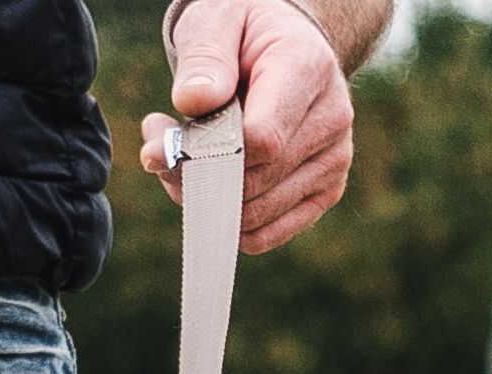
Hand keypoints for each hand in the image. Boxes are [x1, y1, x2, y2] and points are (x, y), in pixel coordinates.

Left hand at [138, 0, 356, 255]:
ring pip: (255, 214)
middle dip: (194, 176)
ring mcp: (332, 162)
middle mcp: (331, 120)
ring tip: (180, 159)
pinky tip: (205, 186)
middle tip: (158, 147)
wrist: (287, 45)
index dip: (208, 152)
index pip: (262, 139)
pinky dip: (224, 222)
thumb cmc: (246, 32)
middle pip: (255, 182)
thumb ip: (205, 57)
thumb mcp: (219, 20)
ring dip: (203, 199)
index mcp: (308, 69)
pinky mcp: (324, 192)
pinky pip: (265, 234)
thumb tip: (194, 102)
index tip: (164, 136)